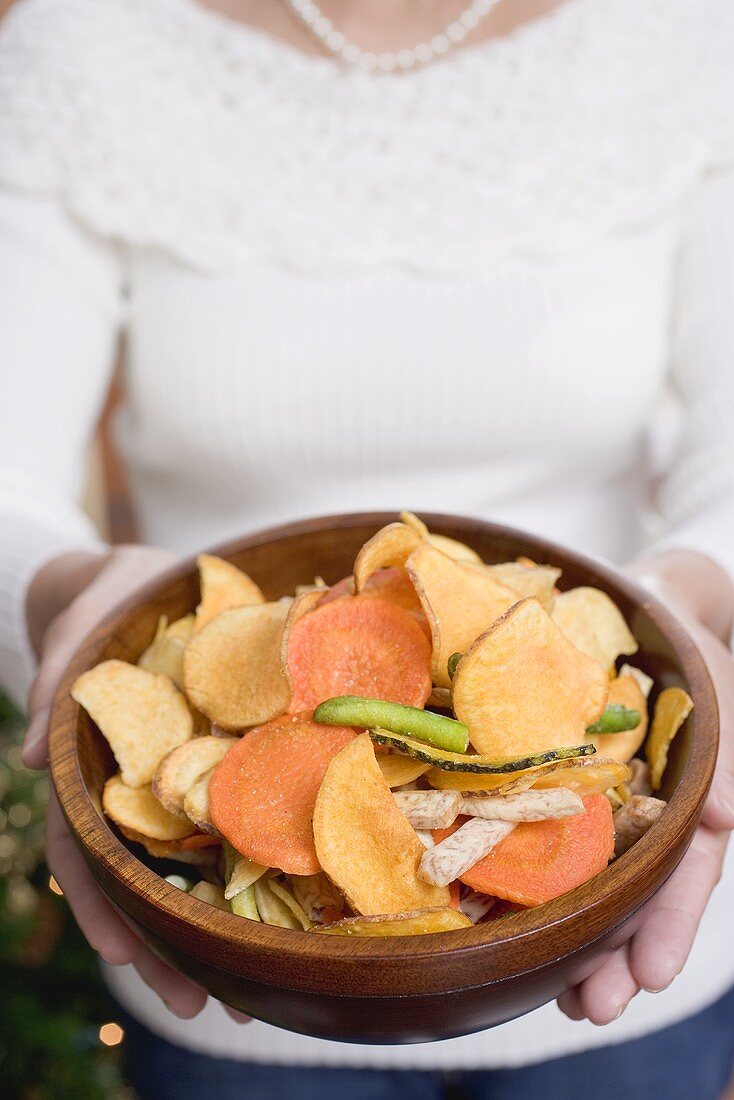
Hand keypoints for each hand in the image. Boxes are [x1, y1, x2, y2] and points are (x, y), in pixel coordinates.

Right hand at [22, 545, 230, 1020]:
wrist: (139, 581)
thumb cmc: (106, 596)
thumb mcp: (79, 619)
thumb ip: (56, 672)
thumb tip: (32, 755)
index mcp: (93, 764)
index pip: (86, 846)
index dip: (102, 903)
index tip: (127, 959)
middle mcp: (130, 785)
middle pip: (134, 878)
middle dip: (158, 944)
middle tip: (201, 1005)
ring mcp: (172, 780)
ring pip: (179, 865)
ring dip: (200, 927)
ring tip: (239, 992)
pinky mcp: (213, 763)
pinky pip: (226, 819)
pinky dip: (240, 867)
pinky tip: (278, 911)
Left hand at [557, 550, 733, 1023]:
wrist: (640, 593)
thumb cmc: (686, 639)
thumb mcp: (719, 687)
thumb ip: (722, 757)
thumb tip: (723, 822)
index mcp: (681, 788)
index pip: (685, 865)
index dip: (669, 922)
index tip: (650, 977)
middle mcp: (640, 799)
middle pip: (633, 887)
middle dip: (618, 951)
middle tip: (591, 1009)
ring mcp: (595, 789)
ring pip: (591, 869)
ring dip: (579, 933)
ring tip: (560, 996)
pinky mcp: (550, 769)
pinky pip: (540, 825)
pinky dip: (533, 873)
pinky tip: (513, 922)